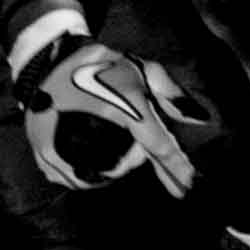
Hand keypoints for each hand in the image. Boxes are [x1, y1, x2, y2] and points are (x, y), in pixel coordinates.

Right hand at [23, 40, 200, 197]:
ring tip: (112, 143)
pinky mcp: (47, 157)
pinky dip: (90, 172)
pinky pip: (77, 178)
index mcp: (127, 111)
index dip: (176, 168)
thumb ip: (172, 95)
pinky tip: (93, 157)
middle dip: (137, 155)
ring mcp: (68, 149)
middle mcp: (98, 134)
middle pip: (130, 163)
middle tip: (130, 135)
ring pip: (105, 175)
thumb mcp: (144, 69)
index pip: (159, 147)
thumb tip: (202, 119)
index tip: (189, 186)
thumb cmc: (102, 64)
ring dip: (115, 165)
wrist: (48, 65)